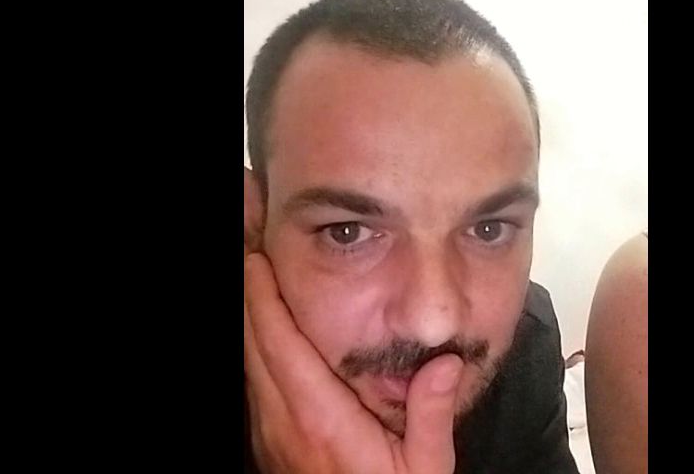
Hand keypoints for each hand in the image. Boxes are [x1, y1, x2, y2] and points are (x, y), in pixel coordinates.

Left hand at [244, 249, 462, 473]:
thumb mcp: (425, 469)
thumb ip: (432, 414)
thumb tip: (446, 362)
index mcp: (321, 419)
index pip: (280, 344)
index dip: (264, 296)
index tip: (259, 257)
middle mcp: (283, 420)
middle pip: (252, 342)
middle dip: (249, 289)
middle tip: (252, 241)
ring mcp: (269, 431)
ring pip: (247, 359)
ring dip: (248, 313)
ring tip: (254, 267)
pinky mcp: (268, 440)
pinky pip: (252, 379)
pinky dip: (253, 341)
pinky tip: (263, 321)